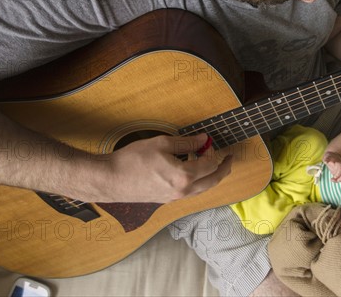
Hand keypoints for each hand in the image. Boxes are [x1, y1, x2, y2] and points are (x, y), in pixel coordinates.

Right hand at [103, 133, 231, 202]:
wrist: (110, 180)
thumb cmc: (132, 160)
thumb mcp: (162, 143)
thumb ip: (186, 142)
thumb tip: (203, 139)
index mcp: (184, 176)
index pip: (210, 163)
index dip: (212, 150)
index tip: (208, 141)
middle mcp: (183, 191)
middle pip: (213, 181)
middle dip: (224, 169)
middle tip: (230, 159)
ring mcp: (176, 198)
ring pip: (203, 189)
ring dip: (213, 177)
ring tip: (216, 165)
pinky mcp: (167, 200)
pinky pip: (191, 192)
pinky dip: (199, 182)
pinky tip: (195, 173)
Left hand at [323, 151, 340, 181]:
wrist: (333, 157)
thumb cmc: (329, 158)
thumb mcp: (326, 157)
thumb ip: (326, 159)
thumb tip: (327, 162)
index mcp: (339, 163)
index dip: (338, 174)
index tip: (334, 177)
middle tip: (336, 180)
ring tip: (337, 180)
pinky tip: (338, 180)